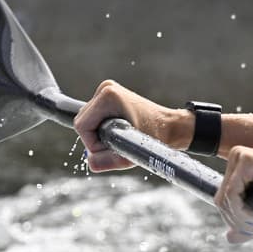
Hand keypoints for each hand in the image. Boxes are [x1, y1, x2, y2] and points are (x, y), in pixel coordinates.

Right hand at [73, 79, 191, 171]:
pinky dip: (103, 128)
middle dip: (96, 139)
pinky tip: (120, 129)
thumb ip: (106, 161)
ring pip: (88, 121)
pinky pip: (95, 118)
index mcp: (108, 96)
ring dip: (99, 134)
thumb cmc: (155, 136)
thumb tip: (90, 162)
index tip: (112, 145)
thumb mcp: (129, 153)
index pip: (82, 126)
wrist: (170, 126)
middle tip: (118, 142)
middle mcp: (106, 89)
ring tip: (121, 135)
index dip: (93, 143)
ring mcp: (107, 90)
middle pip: (83, 123)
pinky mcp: (110, 96)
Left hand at [215, 146, 252, 243]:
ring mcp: (240, 157)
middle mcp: (237, 157)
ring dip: (242, 220)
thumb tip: (229, 236)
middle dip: (238, 221)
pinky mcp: (246, 161)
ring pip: (225, 199)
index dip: (235, 220)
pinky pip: (232, 194)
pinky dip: (242, 212)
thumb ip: (246, 221)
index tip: (252, 231)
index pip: (223, 198)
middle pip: (222, 199)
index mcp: (239, 166)